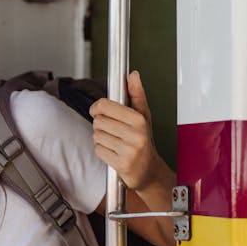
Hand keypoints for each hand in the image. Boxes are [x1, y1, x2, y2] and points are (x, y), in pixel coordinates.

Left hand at [89, 70, 164, 190]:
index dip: (97, 108)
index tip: (97, 111)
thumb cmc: (144, 140)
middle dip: (100, 125)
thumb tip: (133, 75)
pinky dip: (102, 151)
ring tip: (114, 141)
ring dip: (101, 138)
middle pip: (98, 121)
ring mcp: (129, 150)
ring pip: (97, 136)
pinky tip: (113, 151)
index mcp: (139, 119)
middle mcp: (135, 135)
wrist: (149, 170)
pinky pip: (98, 150)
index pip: (105, 106)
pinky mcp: (121, 164)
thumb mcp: (143, 116)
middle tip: (111, 130)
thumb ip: (136, 95)